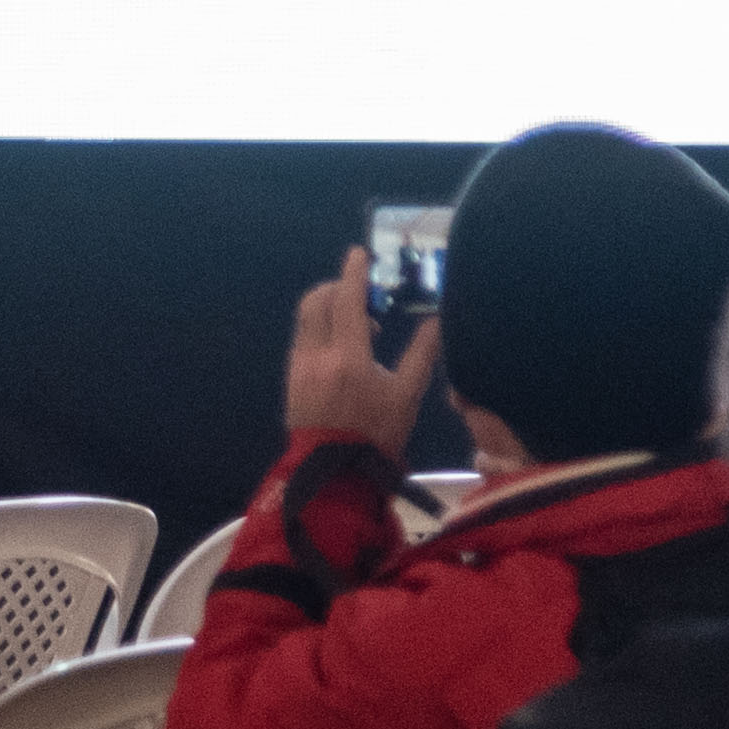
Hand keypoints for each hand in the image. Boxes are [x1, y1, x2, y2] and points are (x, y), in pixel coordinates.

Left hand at [285, 253, 443, 451]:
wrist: (335, 474)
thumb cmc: (377, 436)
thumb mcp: (406, 396)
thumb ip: (421, 354)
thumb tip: (436, 320)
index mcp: (349, 359)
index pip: (348, 302)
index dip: (354, 274)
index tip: (359, 253)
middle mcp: (317, 356)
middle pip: (318, 301)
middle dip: (338, 287)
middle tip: (363, 294)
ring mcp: (299, 366)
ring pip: (307, 318)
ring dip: (329, 307)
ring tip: (359, 327)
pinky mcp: (291, 378)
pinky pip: (303, 338)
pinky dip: (320, 328)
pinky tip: (342, 347)